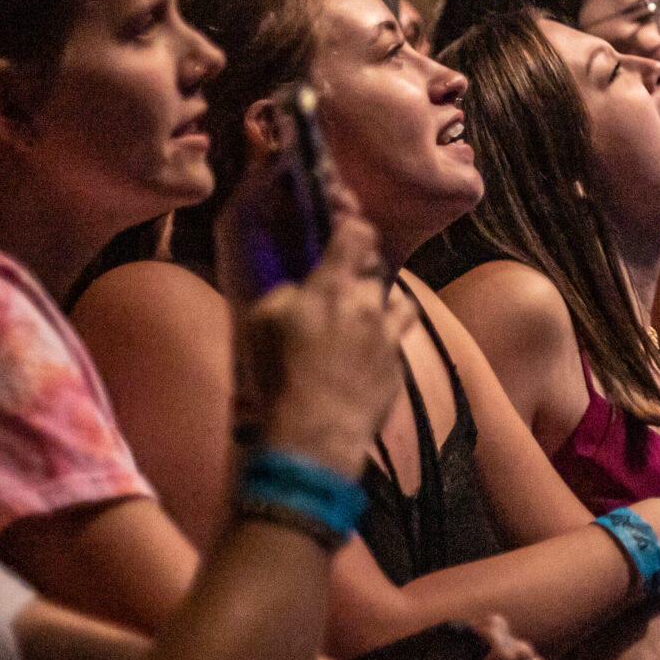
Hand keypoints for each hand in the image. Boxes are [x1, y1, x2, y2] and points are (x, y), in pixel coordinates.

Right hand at [236, 211, 412, 477]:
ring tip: (363, 320)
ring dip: (383, 305)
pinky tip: (363, 361)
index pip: (358, 234)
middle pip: (377, 270)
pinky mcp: (399, 367)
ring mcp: (389, 336)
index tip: (345, 228)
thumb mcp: (261, 322)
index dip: (353, 226)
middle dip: (362, 272)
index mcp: (334, 287)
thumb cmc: (279, 375)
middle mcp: (369, 304)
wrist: (315, 433)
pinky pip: (395, 343)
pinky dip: (383, 344)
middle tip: (342, 285)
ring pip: (399, 303)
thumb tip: (300, 289)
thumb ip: (286, 294)